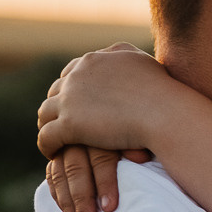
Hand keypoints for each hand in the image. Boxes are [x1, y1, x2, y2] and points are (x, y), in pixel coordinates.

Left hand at [35, 43, 174, 211]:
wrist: (166, 113)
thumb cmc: (164, 93)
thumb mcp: (143, 63)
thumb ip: (129, 58)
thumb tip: (126, 58)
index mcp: (94, 60)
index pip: (72, 72)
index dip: (72, 89)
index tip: (77, 104)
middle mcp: (78, 75)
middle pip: (56, 91)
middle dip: (58, 106)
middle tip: (62, 123)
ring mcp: (71, 99)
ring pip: (46, 113)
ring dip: (47, 125)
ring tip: (54, 140)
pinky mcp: (69, 125)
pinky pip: (46, 136)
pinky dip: (47, 145)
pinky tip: (53, 153)